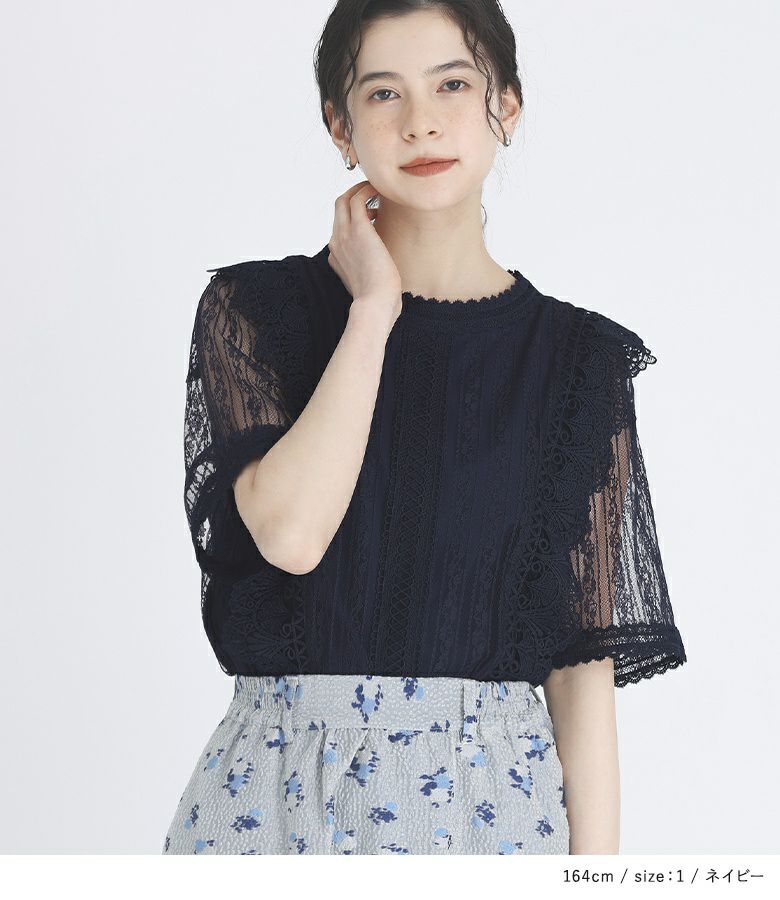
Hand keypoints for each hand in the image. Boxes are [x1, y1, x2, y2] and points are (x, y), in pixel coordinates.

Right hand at [327, 181, 401, 322]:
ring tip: (376, 189)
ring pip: (343, 200)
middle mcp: (336, 244)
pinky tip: (379, 191)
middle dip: (352, 197)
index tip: (371, 216)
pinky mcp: (358, 229)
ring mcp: (344, 236)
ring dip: (358, 190)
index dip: (354, 218)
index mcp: (336, 258)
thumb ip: (371, 275)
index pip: (339, 229)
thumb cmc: (378, 301)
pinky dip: (366, 190)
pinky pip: (357, 199)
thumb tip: (383, 275)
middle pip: (337, 210)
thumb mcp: (370, 285)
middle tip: (370, 193)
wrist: (375, 304)